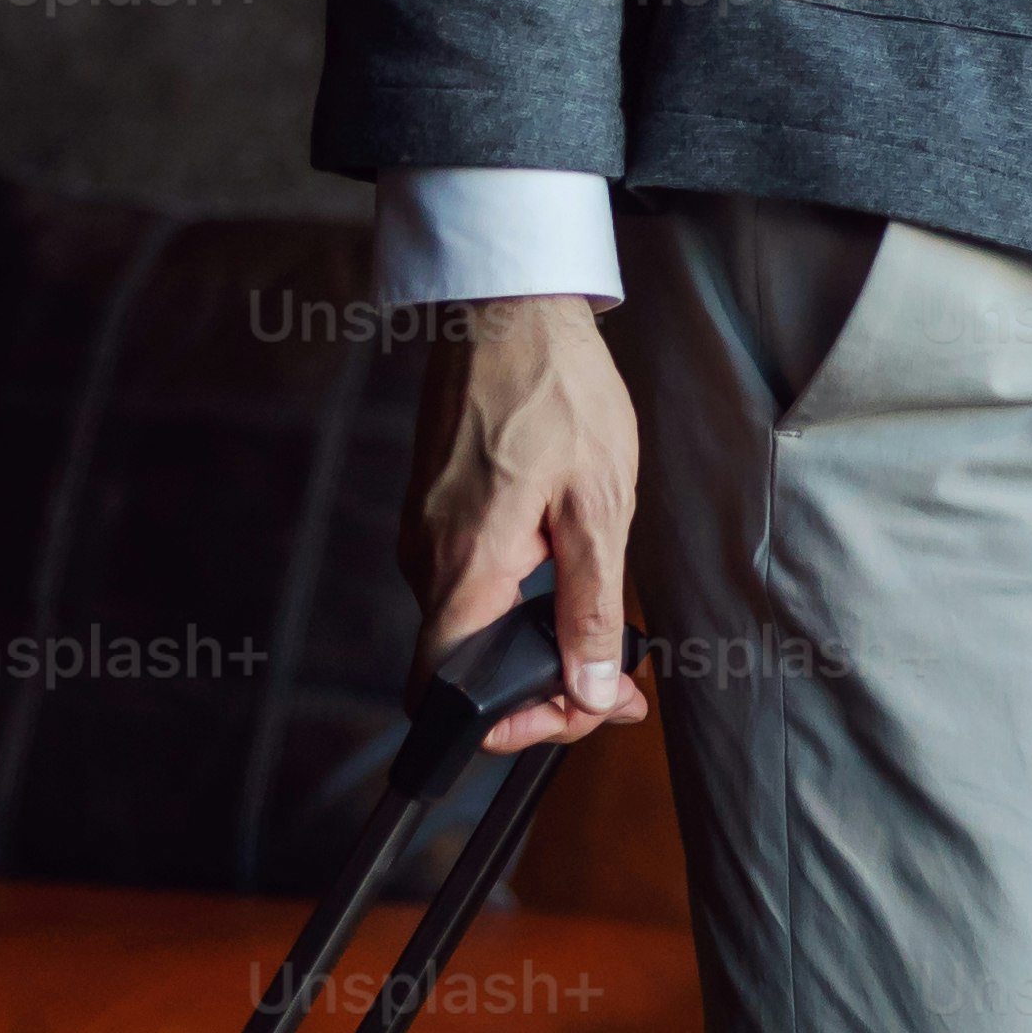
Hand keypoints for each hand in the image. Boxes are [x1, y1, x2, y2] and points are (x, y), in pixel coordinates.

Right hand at [404, 293, 644, 751]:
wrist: (508, 308)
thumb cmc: (557, 390)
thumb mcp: (599, 503)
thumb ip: (592, 606)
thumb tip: (589, 689)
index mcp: (465, 567)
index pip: (447, 694)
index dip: (513, 724)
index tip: (578, 709)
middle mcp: (426, 559)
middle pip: (464, 668)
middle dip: (539, 687)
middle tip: (609, 680)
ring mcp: (422, 533)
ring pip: (468, 624)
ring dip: (529, 639)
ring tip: (598, 621)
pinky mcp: (432, 512)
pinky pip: (465, 579)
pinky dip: (511, 596)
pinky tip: (561, 568)